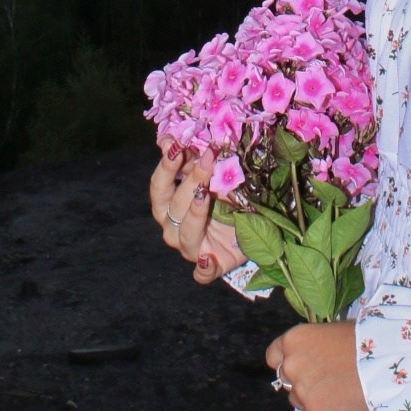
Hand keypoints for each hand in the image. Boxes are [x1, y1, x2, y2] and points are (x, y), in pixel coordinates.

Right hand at [148, 143, 243, 285]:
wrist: (251, 231)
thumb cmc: (226, 200)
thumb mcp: (215, 178)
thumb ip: (200, 161)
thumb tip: (185, 137)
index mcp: (168, 205)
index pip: (159, 185)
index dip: (166, 165)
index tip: (176, 144)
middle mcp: (173, 227)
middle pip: (172, 205)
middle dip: (190, 180)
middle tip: (207, 158)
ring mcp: (189, 249)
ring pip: (185, 233)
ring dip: (195, 212)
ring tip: (206, 195)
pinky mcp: (209, 268)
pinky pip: (201, 273)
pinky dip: (203, 268)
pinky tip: (208, 259)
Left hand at [265, 321, 368, 410]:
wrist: (384, 362)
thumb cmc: (364, 340)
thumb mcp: (332, 332)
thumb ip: (314, 347)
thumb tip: (314, 356)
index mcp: (293, 340)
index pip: (273, 356)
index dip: (286, 362)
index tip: (301, 366)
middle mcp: (291, 365)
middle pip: (286, 380)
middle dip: (301, 382)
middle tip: (326, 381)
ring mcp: (302, 391)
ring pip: (296, 402)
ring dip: (310, 401)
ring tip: (335, 395)